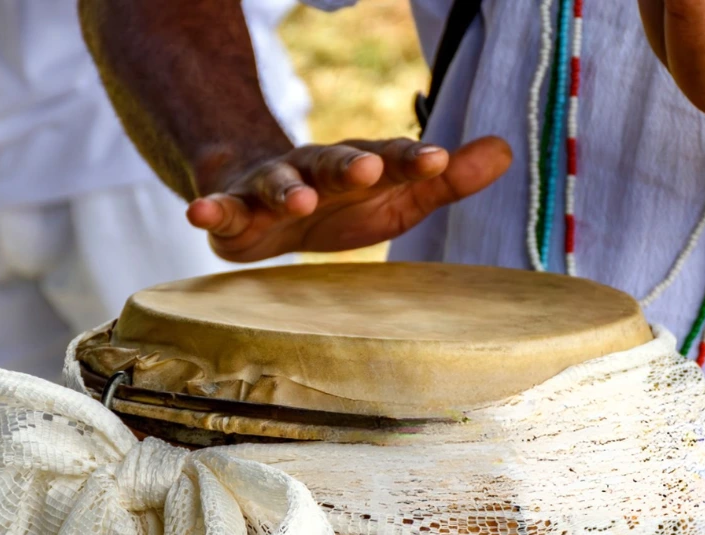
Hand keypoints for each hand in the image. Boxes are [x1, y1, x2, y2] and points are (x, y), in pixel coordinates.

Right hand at [186, 136, 511, 261]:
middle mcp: (317, 170)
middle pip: (334, 162)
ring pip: (278, 183)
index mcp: (361, 167)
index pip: (389, 158)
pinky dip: (211, 210)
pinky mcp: (235, 212)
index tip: (439, 159)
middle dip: (350, 165)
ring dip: (287, 189)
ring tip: (299, 198)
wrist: (267, 199)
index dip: (411, 158)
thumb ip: (446, 180)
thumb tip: (505, 149)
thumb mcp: (399, 196)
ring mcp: (272, 187)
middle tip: (369, 169)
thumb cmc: (345, 201)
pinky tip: (199, 214)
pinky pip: (222, 209)